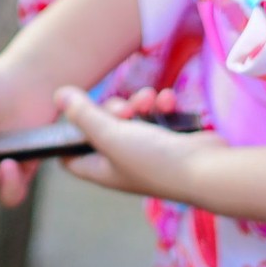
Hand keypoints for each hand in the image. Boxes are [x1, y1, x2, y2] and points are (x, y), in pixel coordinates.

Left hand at [56, 85, 219, 195]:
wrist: (207, 170)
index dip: (67, 134)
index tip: (74, 111)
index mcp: (100, 169)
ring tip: (148, 101)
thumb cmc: (154, 160)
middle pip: (100, 128)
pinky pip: (156, 116)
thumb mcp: (110, 136)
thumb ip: (83, 115)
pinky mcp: (168, 141)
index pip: (69, 155)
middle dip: (111, 109)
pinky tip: (168, 102)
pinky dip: (160, 105)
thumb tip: (58, 96)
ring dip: (138, 102)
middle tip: (124, 108)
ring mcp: (146, 152)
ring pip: (131, 118)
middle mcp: (120, 163)